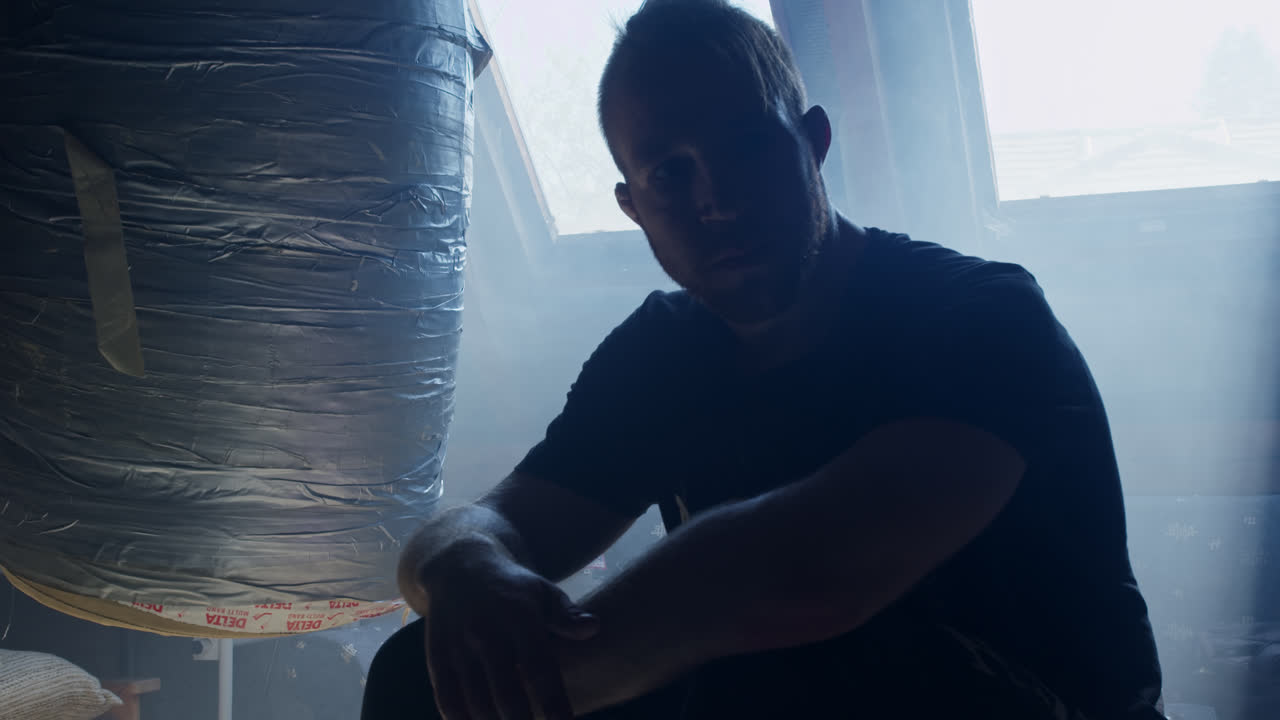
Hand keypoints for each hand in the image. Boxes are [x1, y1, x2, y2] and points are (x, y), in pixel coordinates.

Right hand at [419, 541, 600, 719]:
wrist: (459, 568)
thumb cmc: (513, 588)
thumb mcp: (543, 592)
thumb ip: (566, 615)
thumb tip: (593, 627)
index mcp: (519, 616)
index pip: (540, 668)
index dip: (554, 702)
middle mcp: (487, 632)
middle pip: (506, 693)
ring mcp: (458, 646)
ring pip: (476, 702)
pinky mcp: (436, 657)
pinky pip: (447, 698)